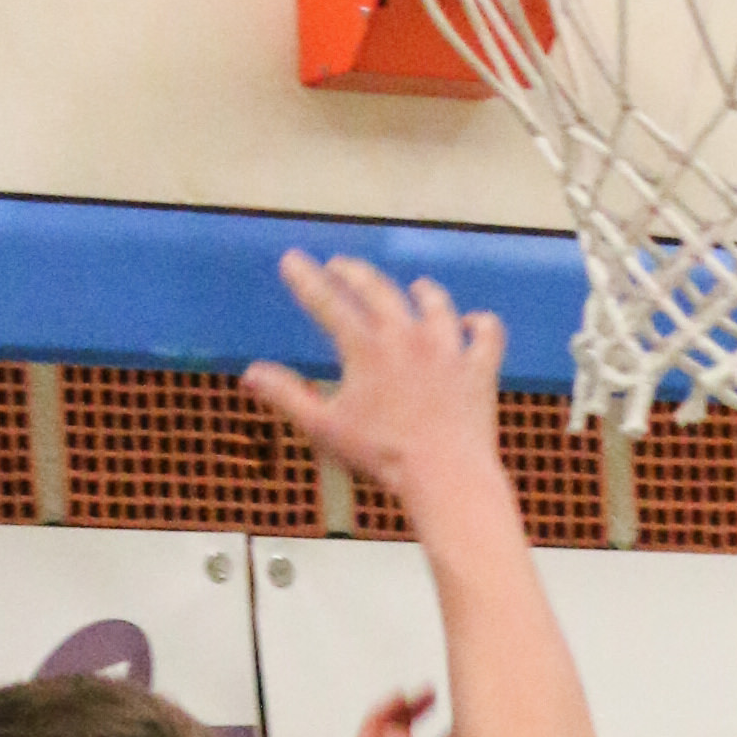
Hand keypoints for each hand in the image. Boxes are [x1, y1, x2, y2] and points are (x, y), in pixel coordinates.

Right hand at [244, 255, 506, 503]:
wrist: (446, 476)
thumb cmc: (382, 456)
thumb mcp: (325, 428)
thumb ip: (287, 396)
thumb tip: (250, 374)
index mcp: (367, 348)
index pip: (328, 303)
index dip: (306, 280)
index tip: (291, 260)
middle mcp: (408, 336)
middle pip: (378, 290)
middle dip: (354, 273)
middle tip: (339, 265)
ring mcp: (448, 349)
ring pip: (435, 303)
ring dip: (422, 291)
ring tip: (415, 286)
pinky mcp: (479, 368)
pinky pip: (486, 334)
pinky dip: (479, 324)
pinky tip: (471, 322)